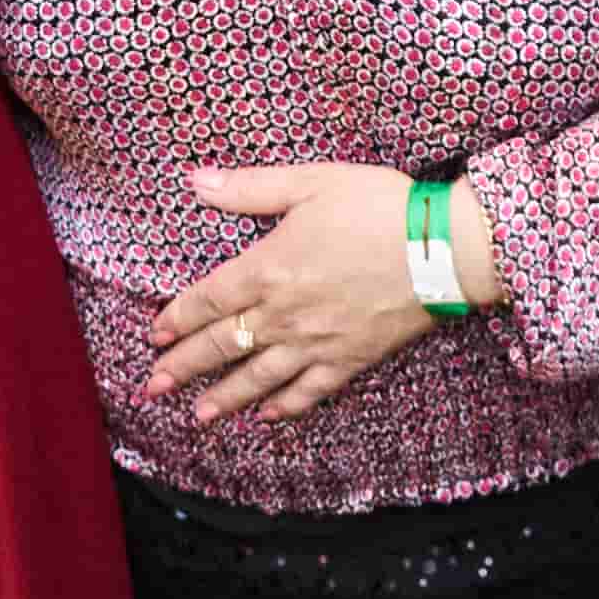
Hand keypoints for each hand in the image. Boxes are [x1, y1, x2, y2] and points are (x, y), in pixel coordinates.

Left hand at [146, 163, 464, 423]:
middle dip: (183, 368)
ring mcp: (315, 343)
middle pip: (221, 346)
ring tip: (198, 415)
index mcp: (267, 270)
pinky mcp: (349, 360)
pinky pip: (308, 392)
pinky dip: (285, 408)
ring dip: (223, 398)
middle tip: (154, 388)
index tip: (155, 336)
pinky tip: (267, 417)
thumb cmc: (379, 208)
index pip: (207, 301)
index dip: (177, 320)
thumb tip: (196, 182)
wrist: (443, 250)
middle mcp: (283, 315)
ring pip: (257, 379)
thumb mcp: (312, 183)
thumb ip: (251, 188)